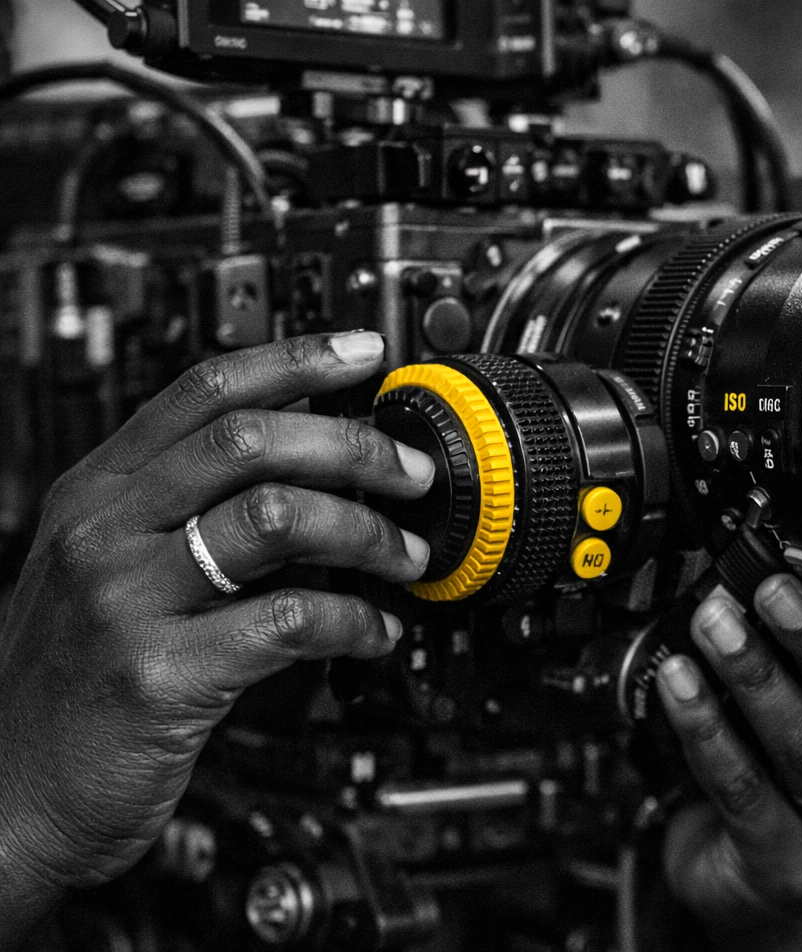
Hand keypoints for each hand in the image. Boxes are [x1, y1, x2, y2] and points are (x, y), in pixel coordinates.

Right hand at [0, 332, 432, 942]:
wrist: (8, 795)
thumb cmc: (74, 681)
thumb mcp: (107, 571)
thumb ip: (184, 511)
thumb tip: (311, 462)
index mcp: (97, 493)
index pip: (204, 389)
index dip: (297, 361)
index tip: (367, 353)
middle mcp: (105, 533)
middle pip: (251, 441)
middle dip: (354, 446)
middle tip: (413, 471)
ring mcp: (128, 601)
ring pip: (279, 517)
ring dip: (369, 533)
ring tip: (407, 556)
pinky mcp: (162, 673)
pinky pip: (289, 621)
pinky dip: (355, 621)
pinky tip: (376, 631)